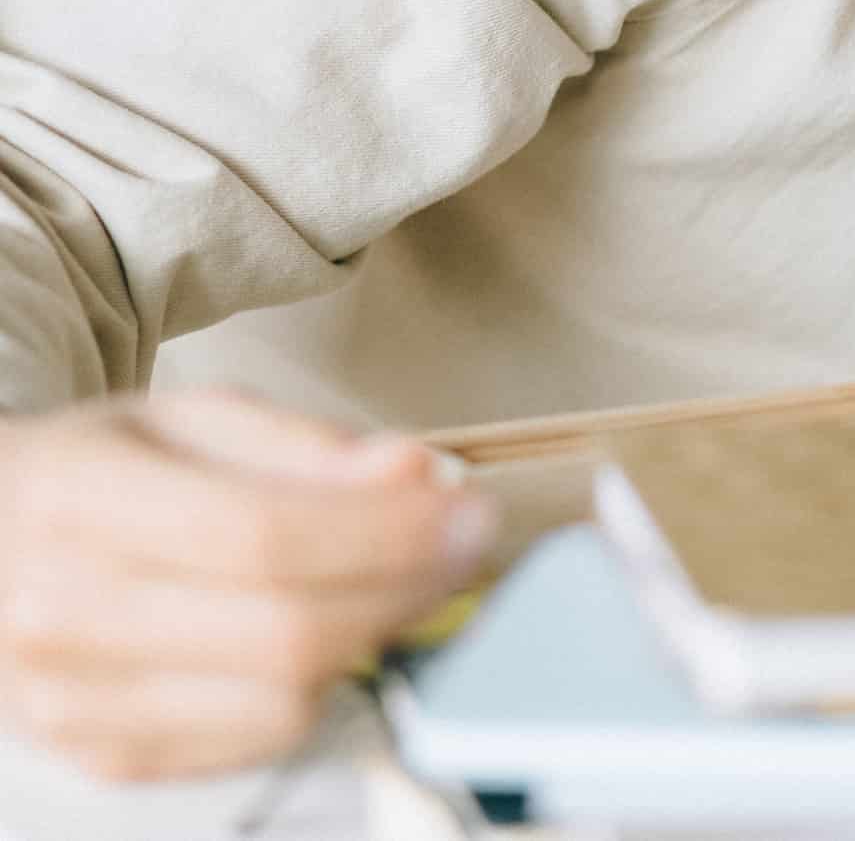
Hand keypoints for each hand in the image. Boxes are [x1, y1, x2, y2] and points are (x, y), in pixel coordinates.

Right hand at [0, 389, 492, 780]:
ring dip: (370, 637)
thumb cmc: (102, 474)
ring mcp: (75, 699)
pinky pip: (258, 741)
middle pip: (284, 629)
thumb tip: (419, 476)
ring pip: (282, 698)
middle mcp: (63, 610)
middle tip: (466, 546)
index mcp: (81, 500)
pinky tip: (324, 632)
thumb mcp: (193, 420)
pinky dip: (318, 688)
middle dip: (408, 587)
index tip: (470, 511)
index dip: (389, 531)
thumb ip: (309, 447)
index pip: (263, 534)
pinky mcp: (104, 756)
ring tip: (393, 581)